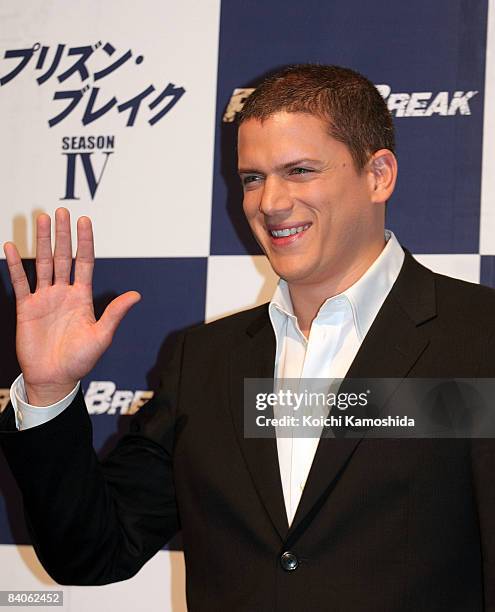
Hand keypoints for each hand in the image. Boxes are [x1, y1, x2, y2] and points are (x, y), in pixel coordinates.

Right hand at [3, 208, 140, 405]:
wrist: (54, 378)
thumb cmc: (80, 360)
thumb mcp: (101, 336)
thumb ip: (114, 313)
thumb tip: (136, 295)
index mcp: (82, 297)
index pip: (84, 262)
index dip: (84, 242)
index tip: (84, 221)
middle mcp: (64, 293)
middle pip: (63, 257)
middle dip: (63, 234)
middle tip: (61, 211)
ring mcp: (44, 298)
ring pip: (43, 264)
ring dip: (42, 242)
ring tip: (40, 219)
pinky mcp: (26, 308)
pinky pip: (20, 282)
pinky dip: (15, 265)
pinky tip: (11, 247)